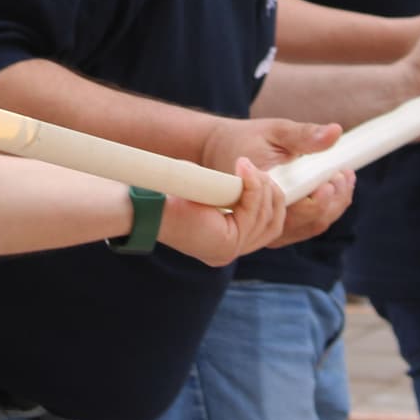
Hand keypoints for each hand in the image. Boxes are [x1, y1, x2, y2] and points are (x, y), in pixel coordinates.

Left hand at [157, 158, 288, 265]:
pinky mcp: (226, 245)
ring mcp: (229, 252)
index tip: (261, 175)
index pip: (268, 227)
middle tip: (254, 169)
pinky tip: (244, 170)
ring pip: (265, 218)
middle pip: (272, 224)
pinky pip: (252, 214)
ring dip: (260, 187)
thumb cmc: (173, 191)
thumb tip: (260, 179)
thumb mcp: (213, 192)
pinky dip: (252, 189)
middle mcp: (228, 253)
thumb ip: (236, 193)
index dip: (271, 199)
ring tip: (247, 166)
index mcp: (225, 244)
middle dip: (270, 192)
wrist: (147, 203)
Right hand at [199, 116, 351, 247]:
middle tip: (343, 173)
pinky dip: (326, 208)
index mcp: (262, 195)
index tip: (337, 175)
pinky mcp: (276, 226)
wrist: (219, 152)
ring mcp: (269, 226)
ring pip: (314, 225)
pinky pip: (308, 225)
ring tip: (343, 177)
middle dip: (336, 198)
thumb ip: (304, 135)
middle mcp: (263, 219)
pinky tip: (333, 187)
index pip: (300, 211)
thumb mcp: (274, 130)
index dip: (324, 198)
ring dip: (335, 204)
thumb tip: (335, 133)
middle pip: (313, 221)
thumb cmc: (244, 139)